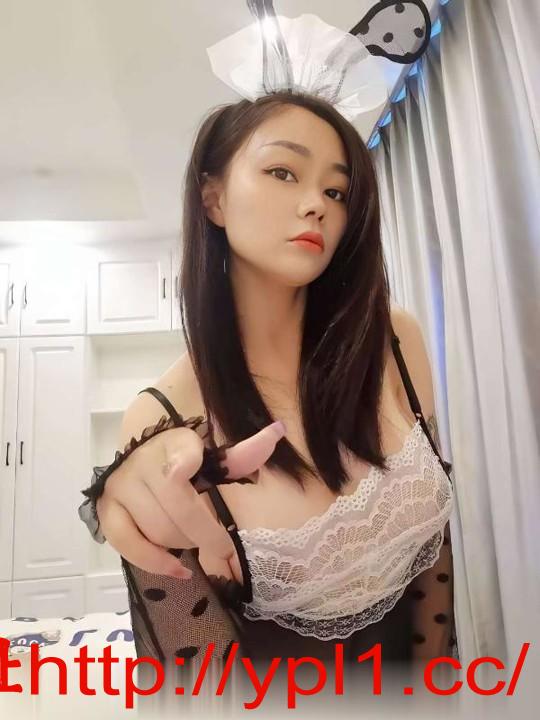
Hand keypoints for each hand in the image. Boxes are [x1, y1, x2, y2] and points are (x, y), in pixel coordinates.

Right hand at [95, 420, 285, 578]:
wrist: (143, 456)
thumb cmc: (185, 458)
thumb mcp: (214, 455)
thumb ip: (242, 453)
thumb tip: (277, 431)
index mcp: (173, 444)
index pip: (177, 454)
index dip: (183, 462)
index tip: (190, 467)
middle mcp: (142, 463)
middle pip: (176, 509)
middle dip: (205, 533)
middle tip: (221, 545)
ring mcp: (120, 487)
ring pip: (157, 529)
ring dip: (184, 544)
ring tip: (195, 543)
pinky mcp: (107, 510)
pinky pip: (126, 543)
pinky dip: (152, 561)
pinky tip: (177, 569)